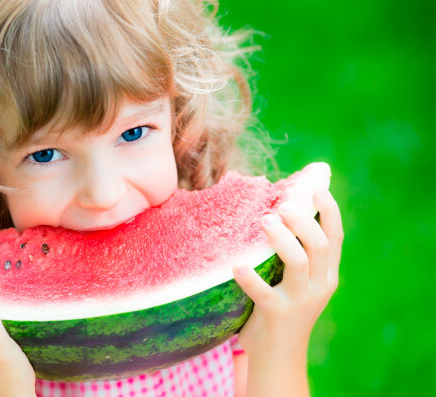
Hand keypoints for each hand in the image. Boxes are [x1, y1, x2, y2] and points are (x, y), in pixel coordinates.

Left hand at [232, 189, 343, 358]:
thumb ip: (296, 254)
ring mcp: (299, 301)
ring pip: (298, 263)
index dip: (329, 211)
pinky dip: (250, 277)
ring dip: (282, 238)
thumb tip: (276, 211)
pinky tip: (237, 265)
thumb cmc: (283, 308)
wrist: (278, 356)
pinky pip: (263, 293)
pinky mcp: (276, 315)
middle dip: (303, 221)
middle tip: (282, 206)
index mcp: (326, 275)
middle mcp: (318, 286)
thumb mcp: (298, 282)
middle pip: (320, 246)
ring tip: (264, 220)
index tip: (316, 190)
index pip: (335, 238)